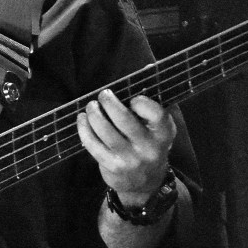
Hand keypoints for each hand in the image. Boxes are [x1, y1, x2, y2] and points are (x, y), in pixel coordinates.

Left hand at [77, 89, 176, 205]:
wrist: (146, 182)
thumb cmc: (150, 143)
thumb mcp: (160, 126)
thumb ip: (154, 99)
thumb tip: (147, 65)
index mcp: (164, 133)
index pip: (156, 114)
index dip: (142, 103)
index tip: (132, 99)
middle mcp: (149, 148)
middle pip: (124, 119)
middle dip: (109, 102)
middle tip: (104, 95)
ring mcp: (130, 160)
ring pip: (105, 131)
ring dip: (94, 114)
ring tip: (91, 106)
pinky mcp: (113, 167)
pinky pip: (93, 144)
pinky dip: (84, 129)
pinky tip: (83, 119)